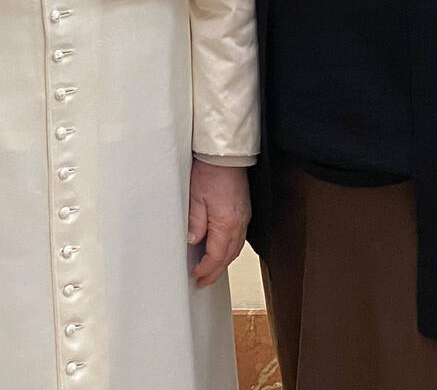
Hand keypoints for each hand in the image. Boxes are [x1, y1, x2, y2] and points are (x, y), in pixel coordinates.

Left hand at [187, 160, 249, 287]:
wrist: (225, 155)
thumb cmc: (210, 171)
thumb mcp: (194, 197)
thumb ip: (195, 222)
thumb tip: (192, 241)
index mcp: (226, 223)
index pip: (216, 255)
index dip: (206, 269)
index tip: (196, 276)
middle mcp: (239, 223)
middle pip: (228, 256)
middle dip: (215, 271)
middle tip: (203, 281)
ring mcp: (244, 218)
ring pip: (235, 249)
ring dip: (223, 262)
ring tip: (211, 271)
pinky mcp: (244, 212)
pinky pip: (239, 238)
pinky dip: (230, 250)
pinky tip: (222, 251)